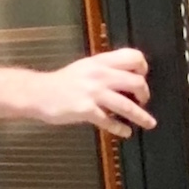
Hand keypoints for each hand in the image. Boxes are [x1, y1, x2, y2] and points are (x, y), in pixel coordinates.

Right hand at [30, 49, 156, 138]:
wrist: (39, 92)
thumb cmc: (62, 82)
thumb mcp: (85, 67)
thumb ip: (105, 69)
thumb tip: (126, 77)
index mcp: (100, 62)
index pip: (132, 57)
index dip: (143, 67)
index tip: (143, 76)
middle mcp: (99, 75)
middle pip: (136, 81)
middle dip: (145, 93)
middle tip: (144, 100)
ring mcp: (93, 93)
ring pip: (126, 105)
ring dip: (141, 116)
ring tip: (149, 123)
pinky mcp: (86, 110)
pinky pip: (109, 121)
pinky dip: (120, 128)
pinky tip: (125, 132)